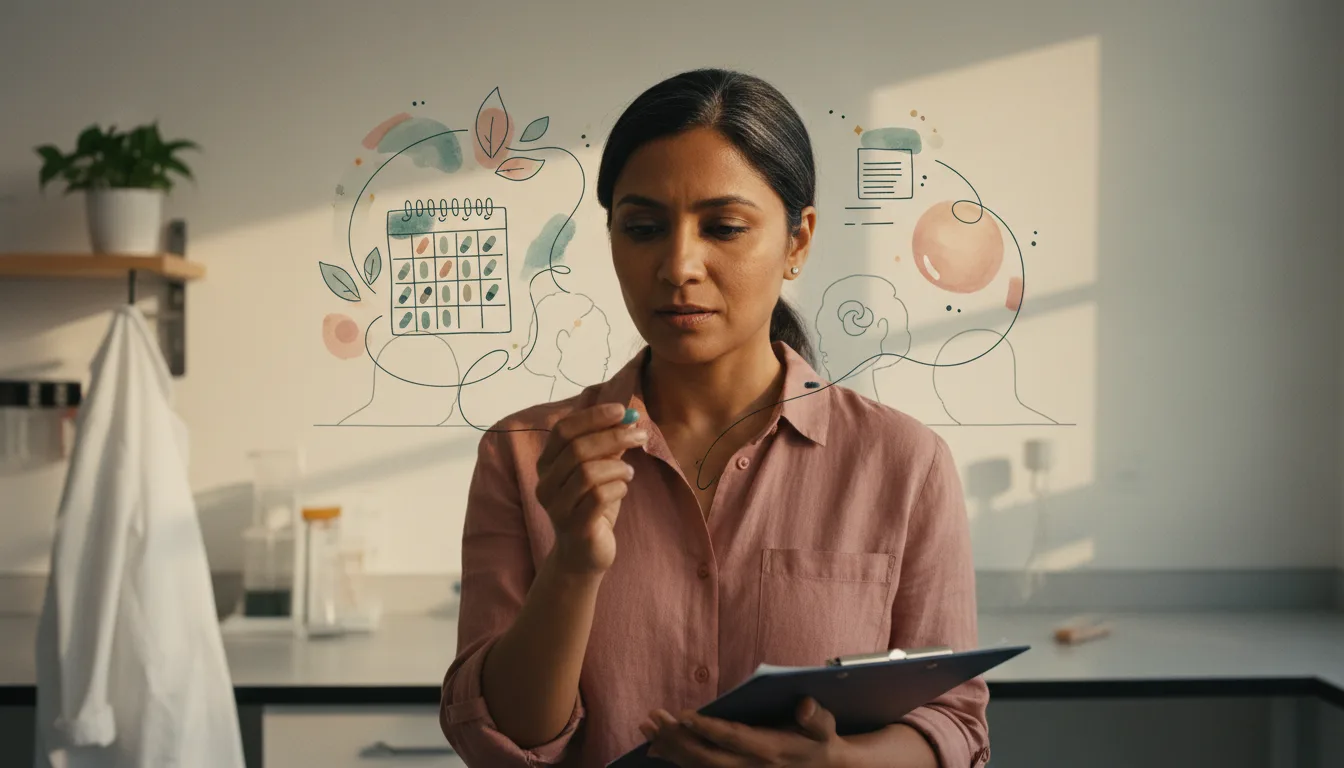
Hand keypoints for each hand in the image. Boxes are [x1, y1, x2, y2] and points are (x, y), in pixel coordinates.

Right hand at [535, 403, 647, 575]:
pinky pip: (599, 497)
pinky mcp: (574, 526)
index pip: (563, 430)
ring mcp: (557, 507)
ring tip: (628, 472)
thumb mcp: (599, 472)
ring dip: (617, 467)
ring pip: (587, 473)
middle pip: (576, 449)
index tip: (621, 410)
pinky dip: (618, 487)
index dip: (592, 416)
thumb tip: (628, 418)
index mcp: (547, 465)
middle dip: (613, 437)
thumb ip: (607, 447)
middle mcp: (545, 484)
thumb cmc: (591, 507)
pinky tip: (622, 489)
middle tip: (640, 434)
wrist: (583, 556)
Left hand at [638, 697, 848, 766]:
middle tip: (653, 717)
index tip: (684, 716)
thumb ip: (815, 718)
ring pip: (699, 766)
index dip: (708, 729)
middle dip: (677, 738)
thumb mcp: (825, 728)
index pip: (734, 739)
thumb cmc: (820, 741)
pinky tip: (655, 747)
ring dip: (670, 748)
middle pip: (707, 757)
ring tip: (646, 727)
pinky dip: (676, 759)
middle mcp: (751, 767)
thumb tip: (804, 706)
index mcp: (771, 750)